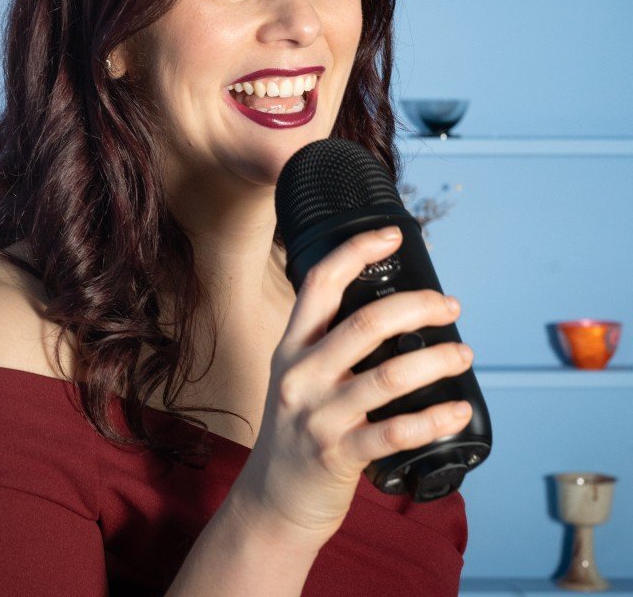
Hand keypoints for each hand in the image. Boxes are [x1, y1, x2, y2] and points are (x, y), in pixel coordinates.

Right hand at [228, 226, 473, 549]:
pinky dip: (434, 418)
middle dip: (416, 306)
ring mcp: (318, 415)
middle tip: (448, 305)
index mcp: (291, 346)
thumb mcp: (297, 377)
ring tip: (463, 353)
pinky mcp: (337, 455)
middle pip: (364, 323)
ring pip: (387, 375)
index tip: (393, 235)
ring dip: (436, 360)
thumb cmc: (296, 431)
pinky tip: (458, 409)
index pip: (320, 282)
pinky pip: (394, 432)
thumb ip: (327, 345)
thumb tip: (389, 311)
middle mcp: (300, 374)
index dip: (356, 251)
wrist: (272, 500)